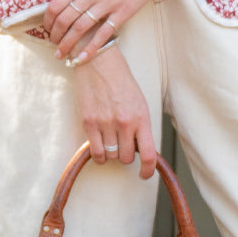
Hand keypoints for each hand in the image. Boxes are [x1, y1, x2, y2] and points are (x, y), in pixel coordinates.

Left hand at [45, 0, 189, 63]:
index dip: (48, 21)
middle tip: (53, 45)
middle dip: (55, 36)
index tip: (47, 29)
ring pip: (80, 29)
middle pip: (65, 19)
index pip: (56, 5)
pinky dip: (91, 48)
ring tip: (62, 55)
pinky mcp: (123, 12)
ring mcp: (107, 3)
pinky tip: (82, 58)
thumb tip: (70, 0)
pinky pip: (103, 34)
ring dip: (68, 45)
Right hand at [75, 47, 156, 178]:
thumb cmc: (120, 81)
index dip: (147, 171)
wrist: (99, 62)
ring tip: (110, 140)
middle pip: (126, 158)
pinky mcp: (88, 123)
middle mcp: (124, 123)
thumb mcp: (139, 102)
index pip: (148, 155)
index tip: (144, 175)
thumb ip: (140, 125)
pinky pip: (95, 152)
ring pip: (110, 156)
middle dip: (125, 155)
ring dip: (111, 153)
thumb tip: (139, 150)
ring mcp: (105, 123)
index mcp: (141, 117)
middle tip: (122, 144)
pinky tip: (100, 147)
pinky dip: (98, 155)